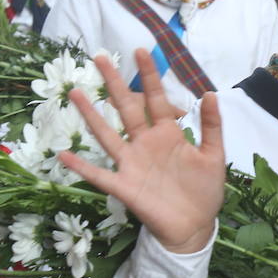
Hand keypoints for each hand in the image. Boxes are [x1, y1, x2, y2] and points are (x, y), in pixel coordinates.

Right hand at [60, 50, 225, 253]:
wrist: (195, 226)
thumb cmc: (204, 190)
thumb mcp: (214, 156)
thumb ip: (212, 126)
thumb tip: (211, 93)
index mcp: (167, 134)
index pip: (156, 99)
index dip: (149, 76)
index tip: (141, 51)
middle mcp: (145, 143)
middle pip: (126, 108)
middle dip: (114, 83)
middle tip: (100, 57)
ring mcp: (131, 163)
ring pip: (107, 134)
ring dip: (91, 115)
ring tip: (75, 92)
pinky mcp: (124, 186)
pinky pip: (98, 175)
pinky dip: (81, 167)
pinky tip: (63, 155)